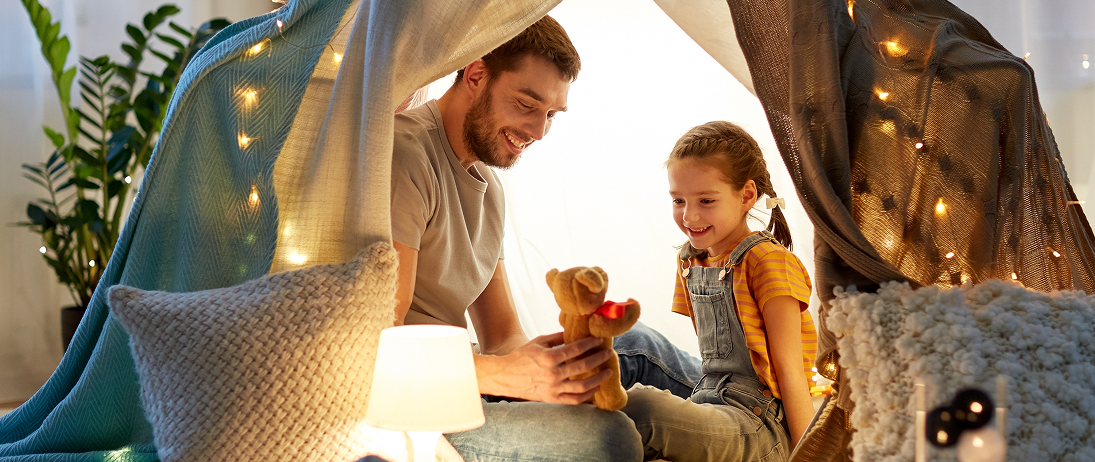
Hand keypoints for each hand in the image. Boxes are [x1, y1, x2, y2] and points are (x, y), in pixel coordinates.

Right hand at [476, 332, 613, 403]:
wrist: (505, 377)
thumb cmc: (521, 357)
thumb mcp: (538, 342)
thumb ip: (557, 337)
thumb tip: (575, 331)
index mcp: (549, 358)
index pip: (576, 349)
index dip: (590, 343)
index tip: (599, 340)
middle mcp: (553, 374)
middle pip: (583, 367)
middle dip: (599, 359)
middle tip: (609, 353)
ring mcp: (553, 389)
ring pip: (582, 387)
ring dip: (598, 379)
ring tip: (607, 372)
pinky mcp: (552, 399)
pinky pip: (574, 400)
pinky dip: (587, 395)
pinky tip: (595, 388)